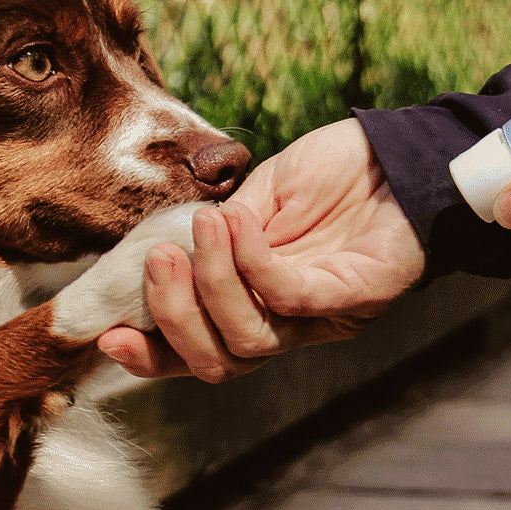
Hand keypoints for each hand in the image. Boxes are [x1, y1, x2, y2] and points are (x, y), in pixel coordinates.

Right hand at [96, 119, 425, 381]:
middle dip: (174, 319)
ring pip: (250, 340)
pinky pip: (290, 298)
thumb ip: (216, 234)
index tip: (108, 334)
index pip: (202, 350)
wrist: (402, 148)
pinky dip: (253, 264)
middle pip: (220, 361)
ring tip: (203, 230)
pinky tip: (238, 224)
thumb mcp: (259, 199)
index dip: (153, 355)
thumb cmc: (336, 173)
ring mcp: (324, 316)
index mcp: (260, 305)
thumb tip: (160, 256)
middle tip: (158, 259)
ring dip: (211, 285)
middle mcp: (290, 324)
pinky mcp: (357, 296)